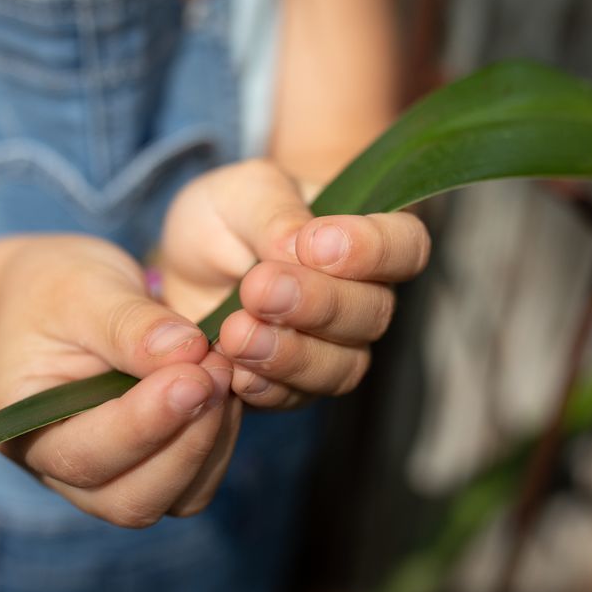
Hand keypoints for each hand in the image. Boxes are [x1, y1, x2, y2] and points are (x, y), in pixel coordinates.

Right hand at [0, 236, 240, 527]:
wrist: (61, 297)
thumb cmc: (58, 289)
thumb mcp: (82, 288)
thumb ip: (129, 322)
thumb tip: (188, 352)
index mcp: (22, 428)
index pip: (84, 456)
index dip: (146, 424)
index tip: (195, 376)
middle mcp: (60, 471)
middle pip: (131, 501)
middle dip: (185, 442)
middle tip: (218, 370)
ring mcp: (108, 480)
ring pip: (173, 500)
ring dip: (210, 443)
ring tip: (222, 371)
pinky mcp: (151, 471)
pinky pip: (196, 483)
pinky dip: (220, 442)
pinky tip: (224, 388)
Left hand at [160, 160, 429, 408]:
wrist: (186, 266)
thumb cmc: (229, 218)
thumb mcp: (243, 193)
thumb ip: (275, 214)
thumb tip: (297, 248)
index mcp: (367, 238)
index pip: (405, 246)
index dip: (372, 250)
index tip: (316, 244)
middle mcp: (364, 298)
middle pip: (373, 313)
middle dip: (317, 303)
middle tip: (259, 288)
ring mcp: (334, 349)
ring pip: (342, 366)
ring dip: (290, 353)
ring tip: (236, 333)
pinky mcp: (294, 387)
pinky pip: (296, 398)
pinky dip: (265, 387)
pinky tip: (234, 369)